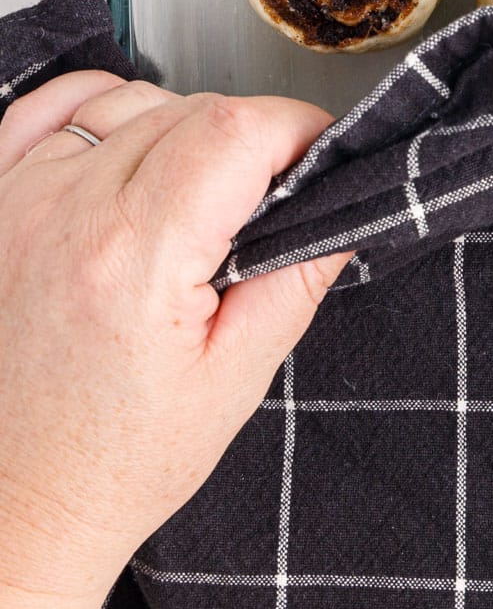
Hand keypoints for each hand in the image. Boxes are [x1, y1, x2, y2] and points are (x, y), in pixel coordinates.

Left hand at [0, 73, 349, 608]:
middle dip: (249, 139)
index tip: (318, 157)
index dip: (297, 128)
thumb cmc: (113, 460)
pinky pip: (53, 105)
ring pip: (131, 101)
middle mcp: (69, 216)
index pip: (237, 128)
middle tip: (263, 205)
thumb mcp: (237, 377)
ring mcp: (19, 202)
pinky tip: (128, 146)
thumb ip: (298, 274)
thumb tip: (344, 198)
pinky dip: (102, 106)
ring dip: (181, 126)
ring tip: (193, 201)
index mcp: (135, 258)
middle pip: (192, 109)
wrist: (18, 506)